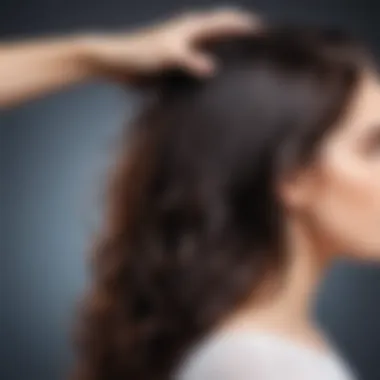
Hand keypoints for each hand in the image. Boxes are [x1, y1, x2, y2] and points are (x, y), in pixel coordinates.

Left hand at [80, 8, 260, 80]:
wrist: (116, 61)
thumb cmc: (138, 53)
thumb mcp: (167, 55)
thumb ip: (190, 61)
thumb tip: (213, 68)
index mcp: (191, 26)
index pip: (224, 21)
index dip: (243, 24)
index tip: (262, 31)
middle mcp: (189, 33)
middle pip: (220, 27)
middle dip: (239, 30)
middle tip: (257, 40)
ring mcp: (183, 45)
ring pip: (212, 42)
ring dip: (227, 45)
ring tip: (242, 56)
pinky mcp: (176, 59)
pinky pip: (201, 56)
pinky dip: (212, 60)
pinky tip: (214, 74)